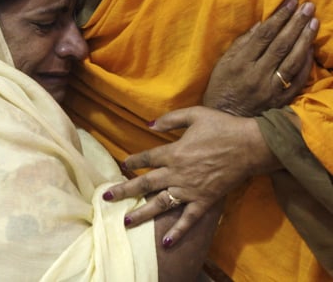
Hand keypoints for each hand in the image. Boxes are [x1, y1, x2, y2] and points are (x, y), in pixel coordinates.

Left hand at [103, 107, 279, 246]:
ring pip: (160, 204)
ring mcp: (191, 189)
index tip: (123, 165)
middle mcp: (177, 173)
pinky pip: (189, 219)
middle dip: (124, 190)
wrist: (251, 145)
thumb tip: (148, 124)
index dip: (132, 162)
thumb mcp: (194, 114)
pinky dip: (177, 231)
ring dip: (142, 213)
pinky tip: (165, 242)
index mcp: (173, 152)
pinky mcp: (205, 200)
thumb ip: (170, 119)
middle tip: (106, 197)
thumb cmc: (222, 127)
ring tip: (125, 221)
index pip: (145, 159)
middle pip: (145, 184)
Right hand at [204, 0, 317, 115]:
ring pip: (293, 60)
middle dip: (295, 23)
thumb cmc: (222, 87)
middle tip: (308, 6)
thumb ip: (241, 44)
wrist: (227, 119)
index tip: (291, 2)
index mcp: (240, 64)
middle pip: (281, 45)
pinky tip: (311, 48)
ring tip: (314, 21)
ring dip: (305, 39)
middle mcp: (256, 75)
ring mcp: (271, 89)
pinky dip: (306, 62)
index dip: (279, 17)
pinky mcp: (281, 100)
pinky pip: (298, 79)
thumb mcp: (223, 64)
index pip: (263, 35)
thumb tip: (262, 25)